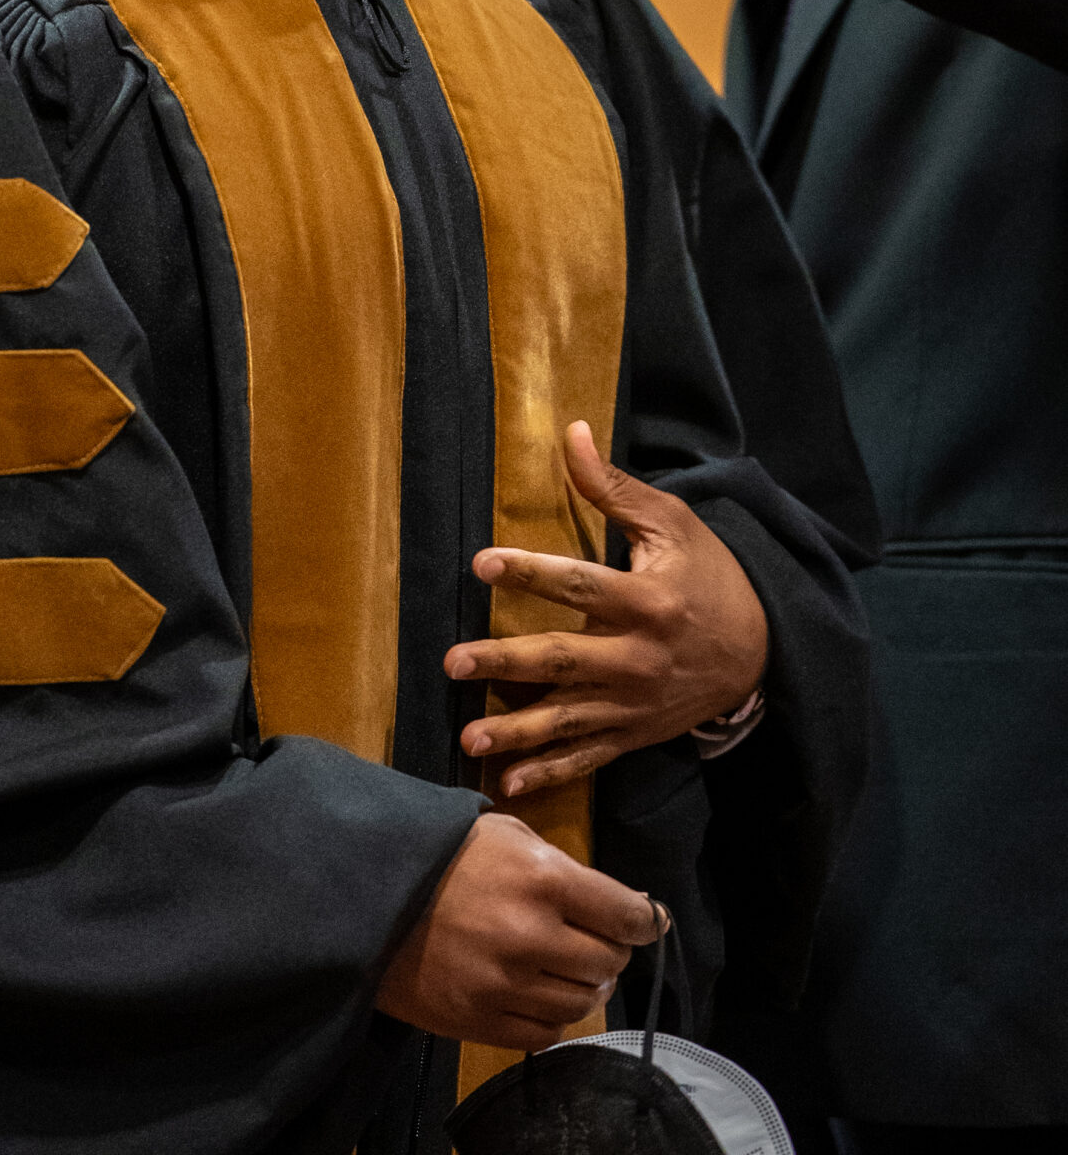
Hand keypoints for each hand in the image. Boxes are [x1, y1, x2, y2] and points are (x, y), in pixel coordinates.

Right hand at [375, 810, 658, 1048]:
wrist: (368, 892)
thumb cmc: (442, 852)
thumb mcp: (507, 834)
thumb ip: (565, 867)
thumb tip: (623, 903)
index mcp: (543, 880)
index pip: (626, 915)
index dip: (645, 919)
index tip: (648, 920)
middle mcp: (532, 936)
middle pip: (609, 962)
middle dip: (612, 948)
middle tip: (598, 937)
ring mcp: (506, 984)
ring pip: (582, 1003)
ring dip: (586, 984)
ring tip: (569, 967)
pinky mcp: (481, 1020)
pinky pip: (545, 1033)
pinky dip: (554, 1015)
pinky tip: (542, 991)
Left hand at [447, 422, 768, 799]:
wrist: (760, 651)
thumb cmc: (708, 573)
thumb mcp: (669, 523)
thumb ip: (612, 486)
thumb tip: (570, 431)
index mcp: (647, 599)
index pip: (579, 583)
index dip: (530, 572)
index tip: (482, 564)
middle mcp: (638, 656)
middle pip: (563, 658)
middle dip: (505, 662)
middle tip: (453, 661)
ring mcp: (635, 702)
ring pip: (568, 719)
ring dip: (517, 731)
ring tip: (469, 736)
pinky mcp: (634, 733)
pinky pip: (588, 757)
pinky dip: (550, 773)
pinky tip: (509, 785)